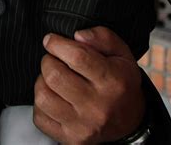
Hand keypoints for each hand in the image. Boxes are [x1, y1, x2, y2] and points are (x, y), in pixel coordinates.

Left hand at [33, 26, 144, 143]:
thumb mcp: (121, 53)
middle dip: (48, 60)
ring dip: (42, 81)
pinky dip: (41, 103)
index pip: (76, 57)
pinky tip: (54, 96)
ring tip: (53, 78)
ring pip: (43, 97)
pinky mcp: (71, 139)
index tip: (50, 39)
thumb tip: (77, 36)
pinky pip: (40, 117)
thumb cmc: (120, 81)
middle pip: (54, 75)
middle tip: (55, 59)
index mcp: (112, 82)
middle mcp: (97, 107)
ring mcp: (83, 126)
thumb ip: (102, 37)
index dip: (57, 44)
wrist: (130, 122)